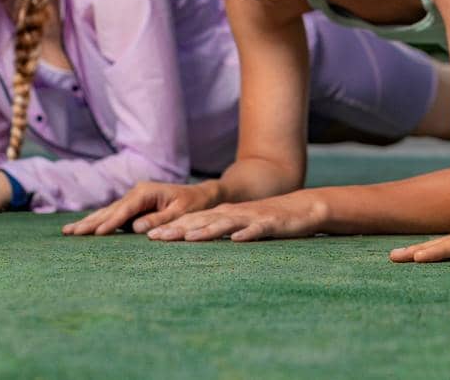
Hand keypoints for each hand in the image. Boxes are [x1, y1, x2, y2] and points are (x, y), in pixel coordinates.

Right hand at [61, 181, 218, 235]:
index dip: (111, 222)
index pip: (125, 209)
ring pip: (106, 212)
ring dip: (88, 222)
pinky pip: (112, 215)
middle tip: (69, 233)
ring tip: (67, 232)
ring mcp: (132, 199)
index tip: (97, 233)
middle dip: (90, 222)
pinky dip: (97, 222)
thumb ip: (159, 220)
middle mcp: (136, 193)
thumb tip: (136, 228)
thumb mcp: (180, 213)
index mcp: (146, 192)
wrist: (200, 196)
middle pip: (109, 210)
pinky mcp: (132, 207)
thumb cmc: (193, 204)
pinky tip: (83, 229)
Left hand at [145, 192, 326, 242]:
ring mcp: (252, 218)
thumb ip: (218, 230)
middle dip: (178, 229)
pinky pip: (258, 230)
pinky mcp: (271, 224)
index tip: (148, 236)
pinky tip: (237, 240)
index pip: (193, 221)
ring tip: (188, 238)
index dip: (171, 227)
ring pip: (226, 224)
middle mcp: (234, 214)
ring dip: (207, 231)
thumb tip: (191, 241)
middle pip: (203, 221)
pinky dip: (247, 235)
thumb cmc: (267, 220)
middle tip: (155, 237)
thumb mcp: (238, 225)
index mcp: (224, 215)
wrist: (302, 208)